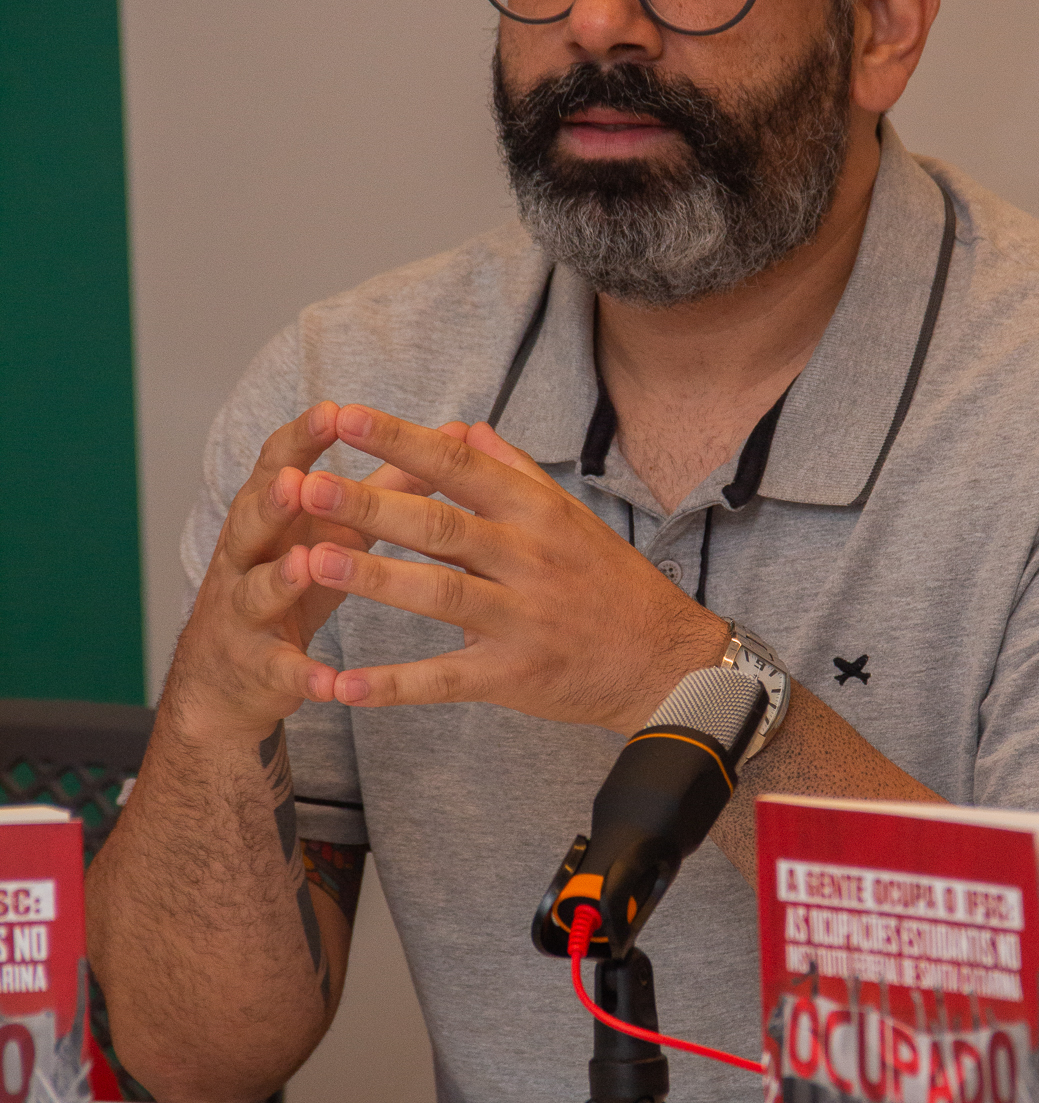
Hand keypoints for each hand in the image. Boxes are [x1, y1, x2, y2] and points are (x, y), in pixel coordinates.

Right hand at [169, 403, 463, 743]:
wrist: (231, 674)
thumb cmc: (295, 580)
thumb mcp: (335, 530)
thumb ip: (386, 486)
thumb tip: (451, 437)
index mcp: (271, 516)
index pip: (279, 466)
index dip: (302, 440)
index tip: (332, 411)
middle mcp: (247, 557)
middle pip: (252, 522)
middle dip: (273, 502)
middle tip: (297, 483)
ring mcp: (245, 614)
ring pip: (256, 593)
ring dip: (280, 579)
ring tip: (304, 566)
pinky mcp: (259, 669)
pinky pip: (280, 671)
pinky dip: (303, 675)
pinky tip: (329, 682)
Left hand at [299, 405, 728, 732]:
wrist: (667, 662)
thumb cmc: (612, 584)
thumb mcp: (571, 517)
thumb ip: (514, 473)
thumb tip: (464, 429)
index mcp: (537, 515)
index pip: (460, 468)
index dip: (401, 441)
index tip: (346, 417)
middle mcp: (529, 561)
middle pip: (440, 527)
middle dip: (371, 504)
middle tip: (307, 485)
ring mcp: (522, 619)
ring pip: (439, 595)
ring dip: (376, 578)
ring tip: (317, 559)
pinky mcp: (514, 676)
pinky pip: (446, 679)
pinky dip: (395, 685)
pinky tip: (343, 685)